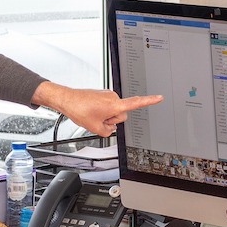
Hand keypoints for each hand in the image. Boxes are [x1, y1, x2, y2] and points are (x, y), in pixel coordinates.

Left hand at [34, 84, 161, 136]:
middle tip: (98, 119)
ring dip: (105, 115)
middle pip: (121, 114)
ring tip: (92, 114)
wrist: (68, 99)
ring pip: (114, 110)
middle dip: (112, 119)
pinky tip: (91, 111)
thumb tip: (110, 128)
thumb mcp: (95, 129)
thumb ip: (108, 132)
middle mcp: (113, 97)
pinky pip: (107, 106)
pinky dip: (101, 110)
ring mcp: (108, 94)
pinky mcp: (103, 94)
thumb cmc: (79, 110)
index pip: (136, 103)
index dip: (149, 101)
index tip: (159, 98)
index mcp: (114, 105)